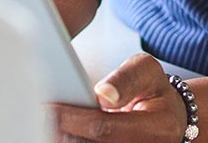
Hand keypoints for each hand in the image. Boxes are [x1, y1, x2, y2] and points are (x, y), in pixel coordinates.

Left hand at [53, 53, 189, 142]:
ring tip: (43, 126)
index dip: (74, 119)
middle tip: (38, 118)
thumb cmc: (153, 92)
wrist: (169, 119)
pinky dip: (73, 140)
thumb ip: (126, 78)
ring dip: (64, 139)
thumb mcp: (148, 72)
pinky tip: (58, 133)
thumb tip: (103, 94)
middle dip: (62, 132)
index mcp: (156, 128)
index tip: (49, 109)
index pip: (105, 128)